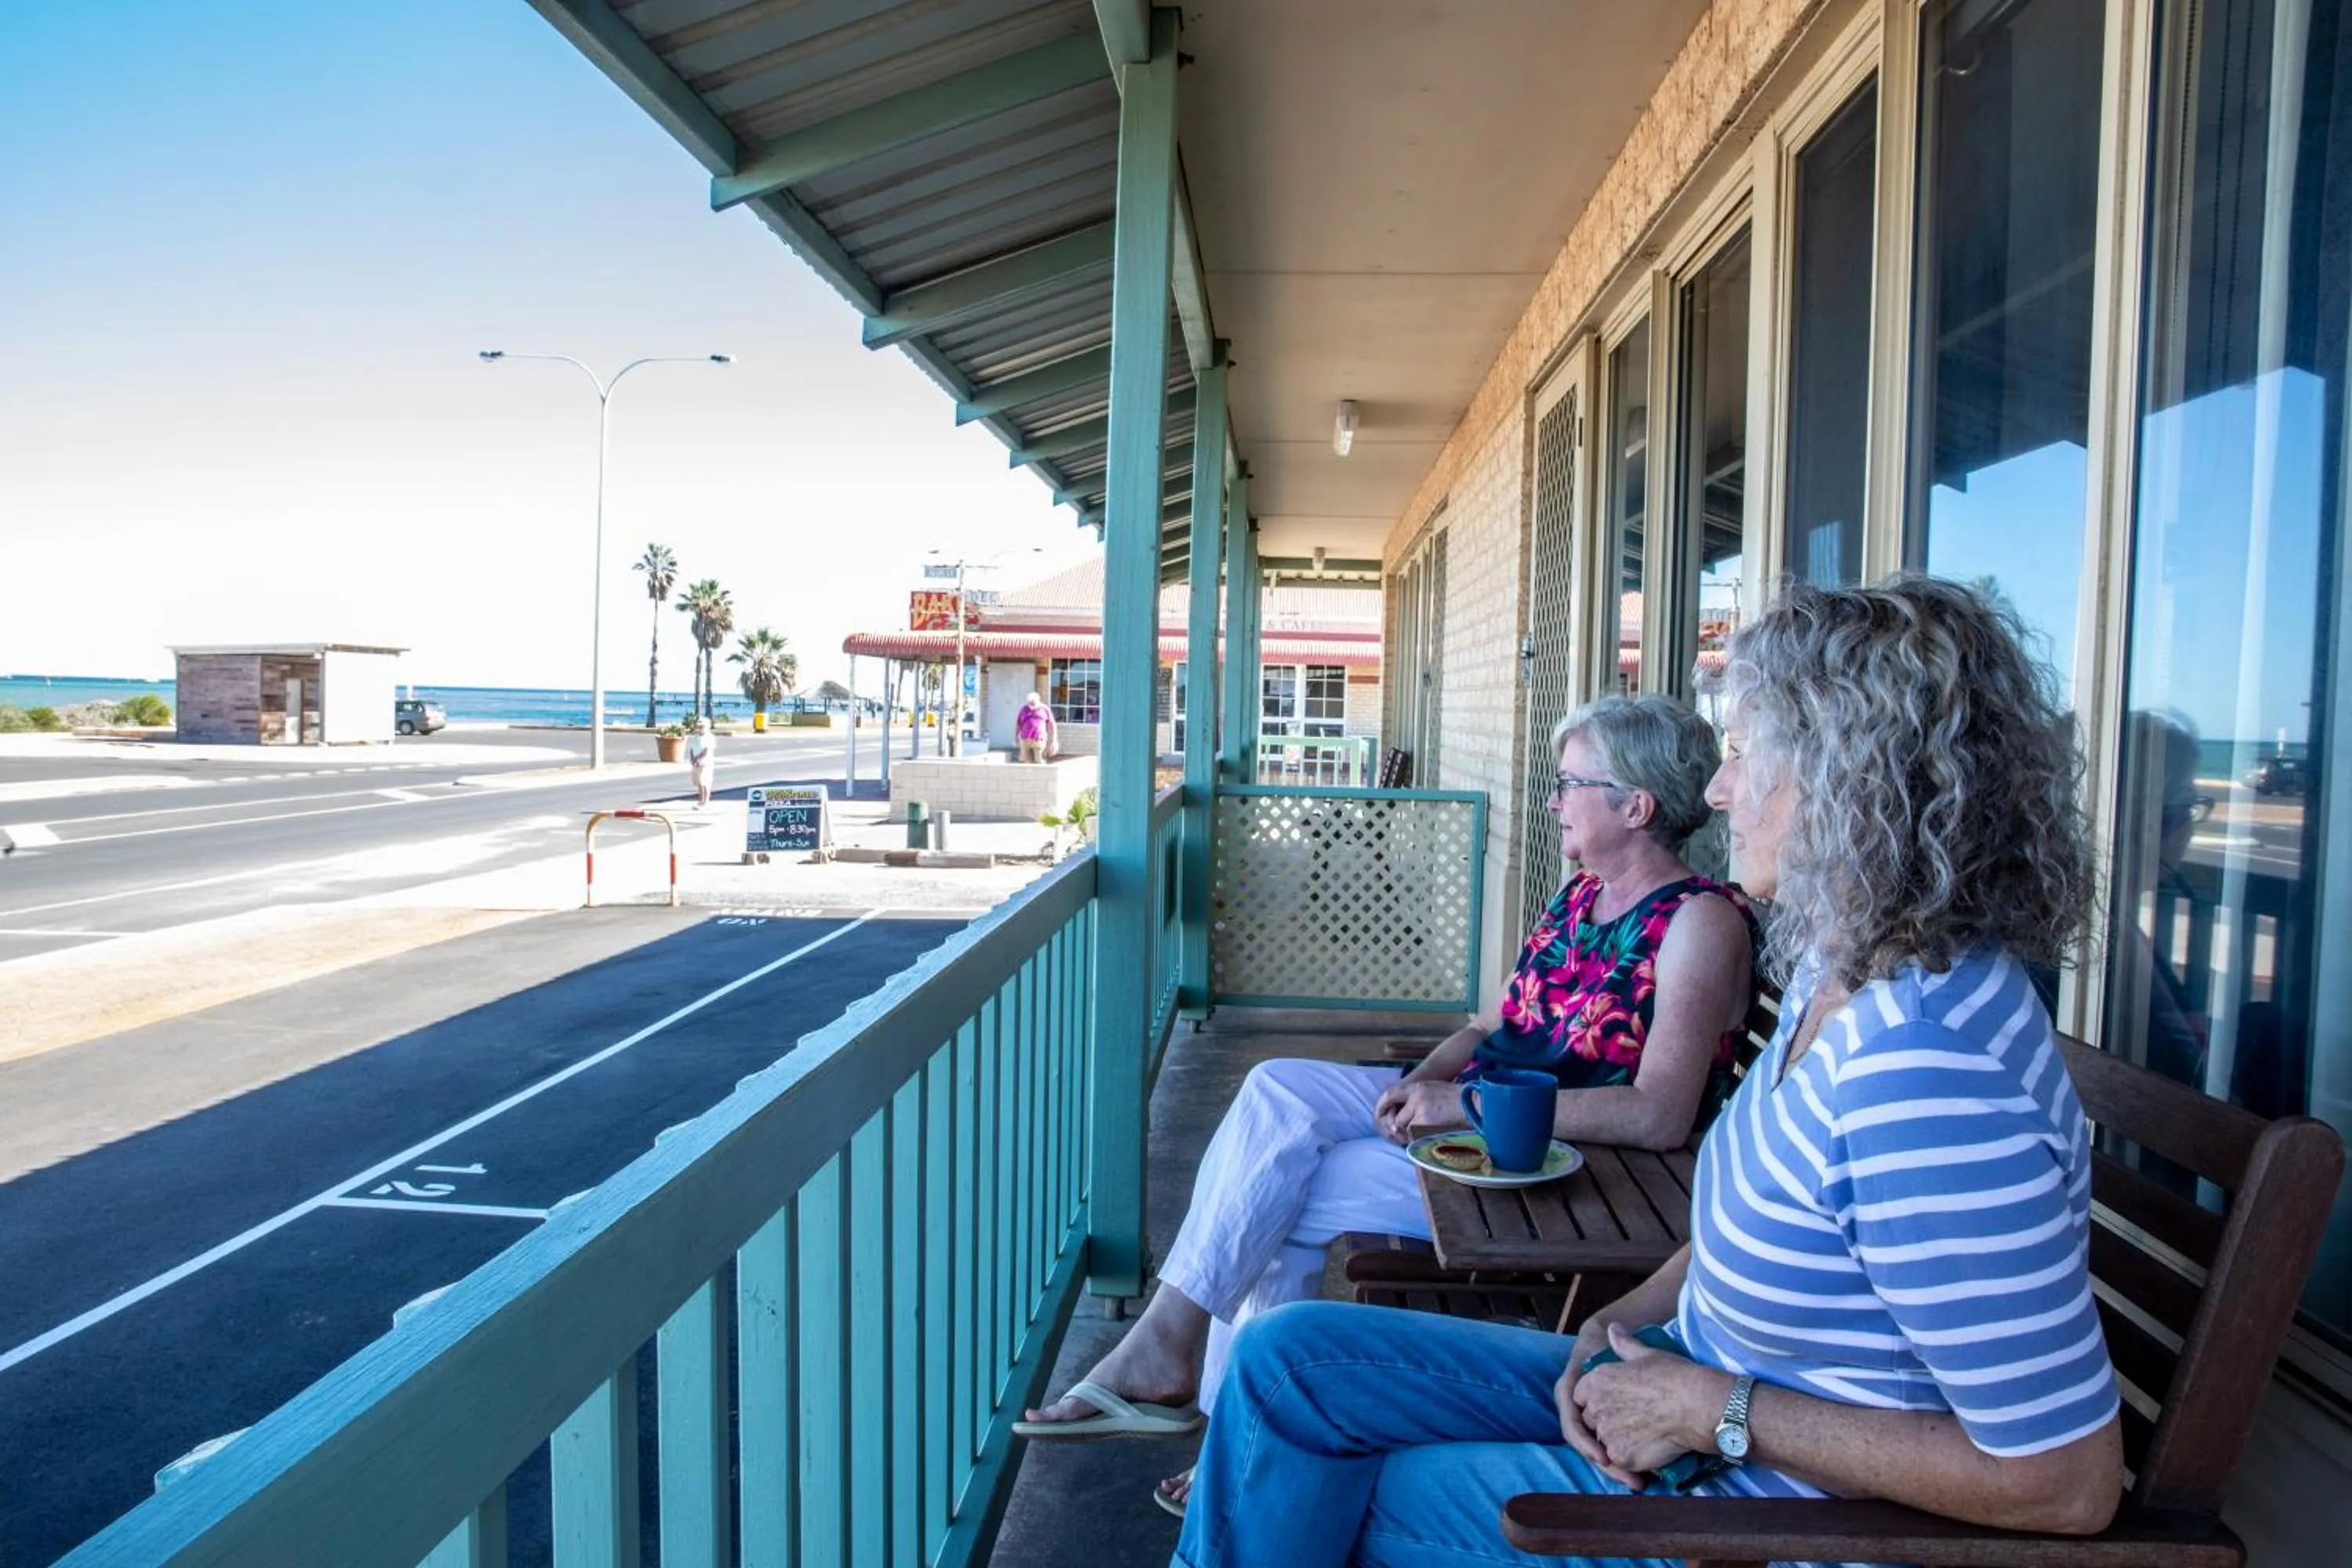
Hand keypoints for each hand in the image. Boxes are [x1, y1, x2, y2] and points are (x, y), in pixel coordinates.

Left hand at [1372, 1079, 1459, 1142]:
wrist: (1473, 1104)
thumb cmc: (1457, 1098)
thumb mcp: (1434, 1089)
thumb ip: (1417, 1097)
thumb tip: (1402, 1112)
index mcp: (1417, 1087)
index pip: (1390, 1094)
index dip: (1382, 1106)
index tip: (1379, 1115)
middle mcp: (1416, 1098)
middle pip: (1398, 1118)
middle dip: (1403, 1127)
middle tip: (1414, 1130)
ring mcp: (1420, 1111)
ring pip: (1407, 1128)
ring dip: (1414, 1133)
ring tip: (1430, 1129)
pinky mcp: (1426, 1124)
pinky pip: (1416, 1136)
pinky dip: (1422, 1138)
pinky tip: (1434, 1133)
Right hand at [1552, 1317, 1623, 1482]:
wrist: (1604, 1349)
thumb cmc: (1606, 1347)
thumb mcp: (1612, 1347)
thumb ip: (1616, 1342)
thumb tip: (1614, 1328)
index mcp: (1568, 1392)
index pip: (1572, 1424)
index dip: (1586, 1443)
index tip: (1604, 1456)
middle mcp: (1572, 1411)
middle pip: (1584, 1446)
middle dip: (1606, 1465)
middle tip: (1629, 1478)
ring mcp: (1586, 1424)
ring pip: (1596, 1453)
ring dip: (1615, 1470)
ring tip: (1637, 1483)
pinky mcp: (1600, 1432)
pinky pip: (1606, 1452)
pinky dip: (1620, 1465)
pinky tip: (1638, 1477)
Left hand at [1572, 1323, 1727, 1481]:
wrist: (1699, 1405)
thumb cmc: (1675, 1376)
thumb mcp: (1647, 1354)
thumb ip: (1624, 1344)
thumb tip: (1612, 1328)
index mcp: (1597, 1380)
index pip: (1580, 1396)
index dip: (1597, 1400)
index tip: (1616, 1401)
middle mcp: (1596, 1407)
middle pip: (1591, 1420)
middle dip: (1606, 1421)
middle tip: (1635, 1419)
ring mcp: (1607, 1433)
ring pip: (1602, 1442)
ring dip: (1617, 1440)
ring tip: (1644, 1434)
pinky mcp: (1621, 1456)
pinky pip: (1618, 1460)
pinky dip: (1630, 1458)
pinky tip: (1649, 1449)